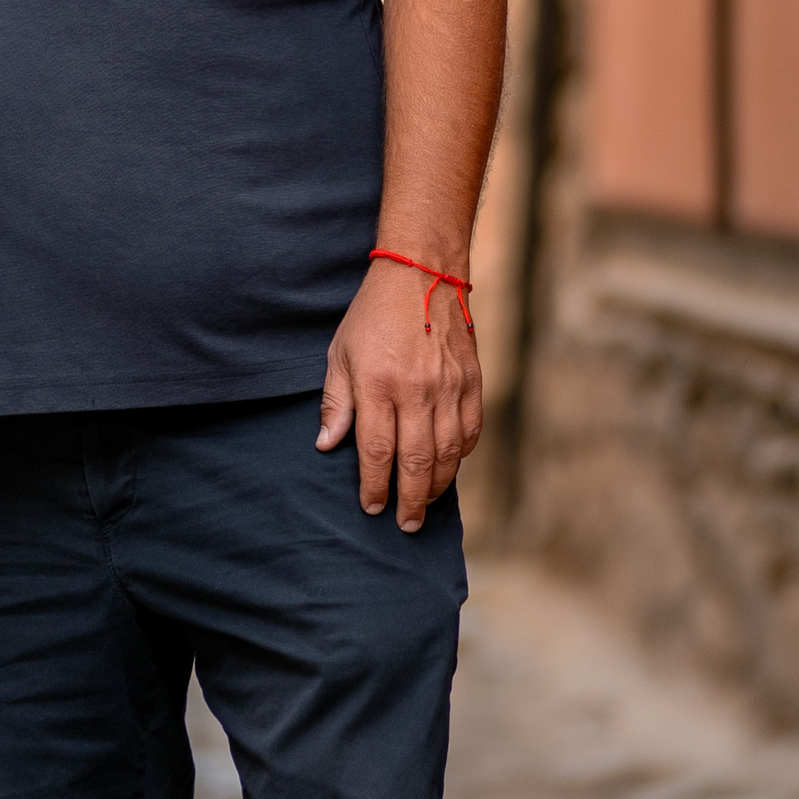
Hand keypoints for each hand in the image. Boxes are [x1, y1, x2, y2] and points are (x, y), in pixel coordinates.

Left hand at [317, 254, 482, 530]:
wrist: (422, 274)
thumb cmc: (373, 316)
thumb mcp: (340, 355)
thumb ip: (336, 403)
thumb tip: (326, 445)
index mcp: (379, 385)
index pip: (377, 451)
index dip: (374, 486)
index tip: (371, 507)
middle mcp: (417, 391)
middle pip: (416, 461)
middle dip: (409, 499)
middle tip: (404, 524)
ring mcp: (449, 388)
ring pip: (448, 453)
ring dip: (436, 485)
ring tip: (424, 504)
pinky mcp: (472, 382)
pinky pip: (470, 431)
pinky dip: (461, 456)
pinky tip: (448, 468)